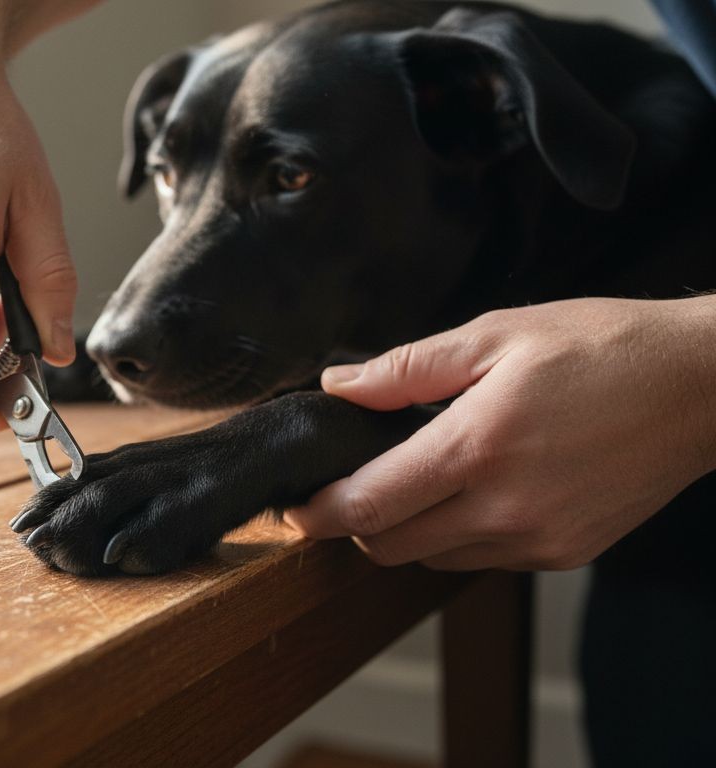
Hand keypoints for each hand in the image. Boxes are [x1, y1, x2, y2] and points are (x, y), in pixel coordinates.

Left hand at [285, 297, 715, 570]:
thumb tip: (340, 385)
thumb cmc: (602, 348)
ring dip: (407, 531)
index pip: (368, 504)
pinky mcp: (563, 554)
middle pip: (388, 547)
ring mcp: (537, 539)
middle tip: (353, 485)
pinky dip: (459, 535)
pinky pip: (482, 559)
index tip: (295, 506)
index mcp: (477, 447)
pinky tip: (475, 490)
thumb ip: (404, 369)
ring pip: (432, 560)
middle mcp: (504, 507)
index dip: (318, 512)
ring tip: (421, 479)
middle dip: (356, 524)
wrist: (701, 388)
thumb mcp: (496, 334)